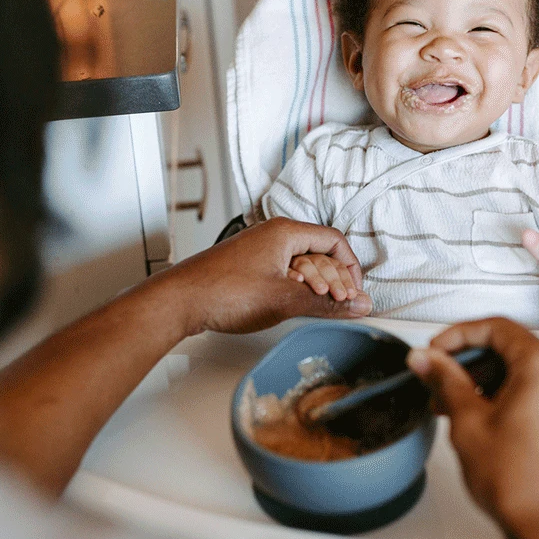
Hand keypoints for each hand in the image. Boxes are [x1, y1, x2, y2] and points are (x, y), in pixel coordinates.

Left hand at [152, 217, 371, 336]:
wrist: (180, 301)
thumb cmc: (224, 292)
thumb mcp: (285, 300)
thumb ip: (326, 303)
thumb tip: (358, 304)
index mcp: (285, 232)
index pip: (334, 241)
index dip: (351, 267)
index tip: (356, 291)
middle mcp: (273, 235)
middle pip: (320, 252)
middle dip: (335, 279)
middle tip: (342, 304)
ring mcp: (259, 250)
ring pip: (301, 264)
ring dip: (315, 285)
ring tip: (318, 307)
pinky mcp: (249, 266)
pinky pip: (283, 272)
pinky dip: (296, 288)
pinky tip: (293, 305)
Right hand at [407, 318, 538, 538]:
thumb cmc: (523, 486)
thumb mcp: (468, 422)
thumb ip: (445, 381)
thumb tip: (427, 360)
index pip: (495, 328)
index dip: (457, 336)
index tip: (435, 351)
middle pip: (511, 347)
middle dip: (470, 361)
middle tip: (439, 377)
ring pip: (526, 370)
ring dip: (488, 380)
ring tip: (455, 404)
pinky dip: (511, 395)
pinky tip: (484, 416)